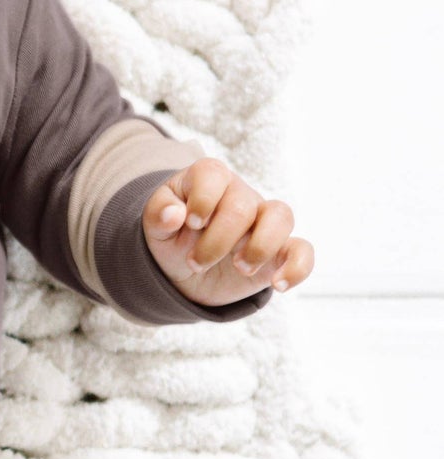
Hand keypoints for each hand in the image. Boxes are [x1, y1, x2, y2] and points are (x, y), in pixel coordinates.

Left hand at [142, 157, 312, 309]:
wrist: (185, 267)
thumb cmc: (173, 236)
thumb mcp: (155, 224)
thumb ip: (159, 213)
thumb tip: (173, 215)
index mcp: (209, 181)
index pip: (213, 174)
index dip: (202, 199)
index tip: (191, 224)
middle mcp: (241, 196)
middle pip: (241, 206)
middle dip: (216, 241)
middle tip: (196, 263)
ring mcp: (263, 222)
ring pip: (281, 216)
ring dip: (259, 247)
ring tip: (239, 268)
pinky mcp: (279, 252)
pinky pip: (303, 251)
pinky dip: (298, 267)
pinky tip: (278, 284)